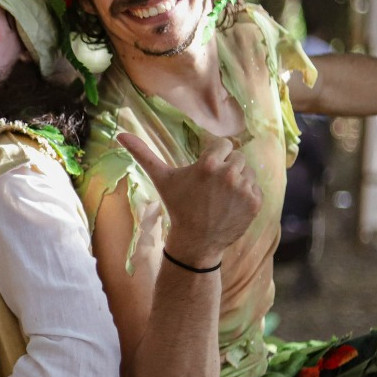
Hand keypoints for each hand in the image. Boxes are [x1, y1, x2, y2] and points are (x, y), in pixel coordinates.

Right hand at [118, 132, 260, 267]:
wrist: (195, 241)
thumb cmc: (177, 207)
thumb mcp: (161, 179)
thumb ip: (143, 154)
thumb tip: (120, 135)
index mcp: (209, 164)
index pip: (223, 145)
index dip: (214, 157)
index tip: (206, 172)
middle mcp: (230, 174)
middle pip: (237, 156)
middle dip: (227, 167)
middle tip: (212, 187)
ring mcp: (245, 189)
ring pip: (248, 171)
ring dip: (238, 180)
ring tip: (221, 196)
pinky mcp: (255, 202)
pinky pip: (256, 187)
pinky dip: (246, 195)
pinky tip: (231, 205)